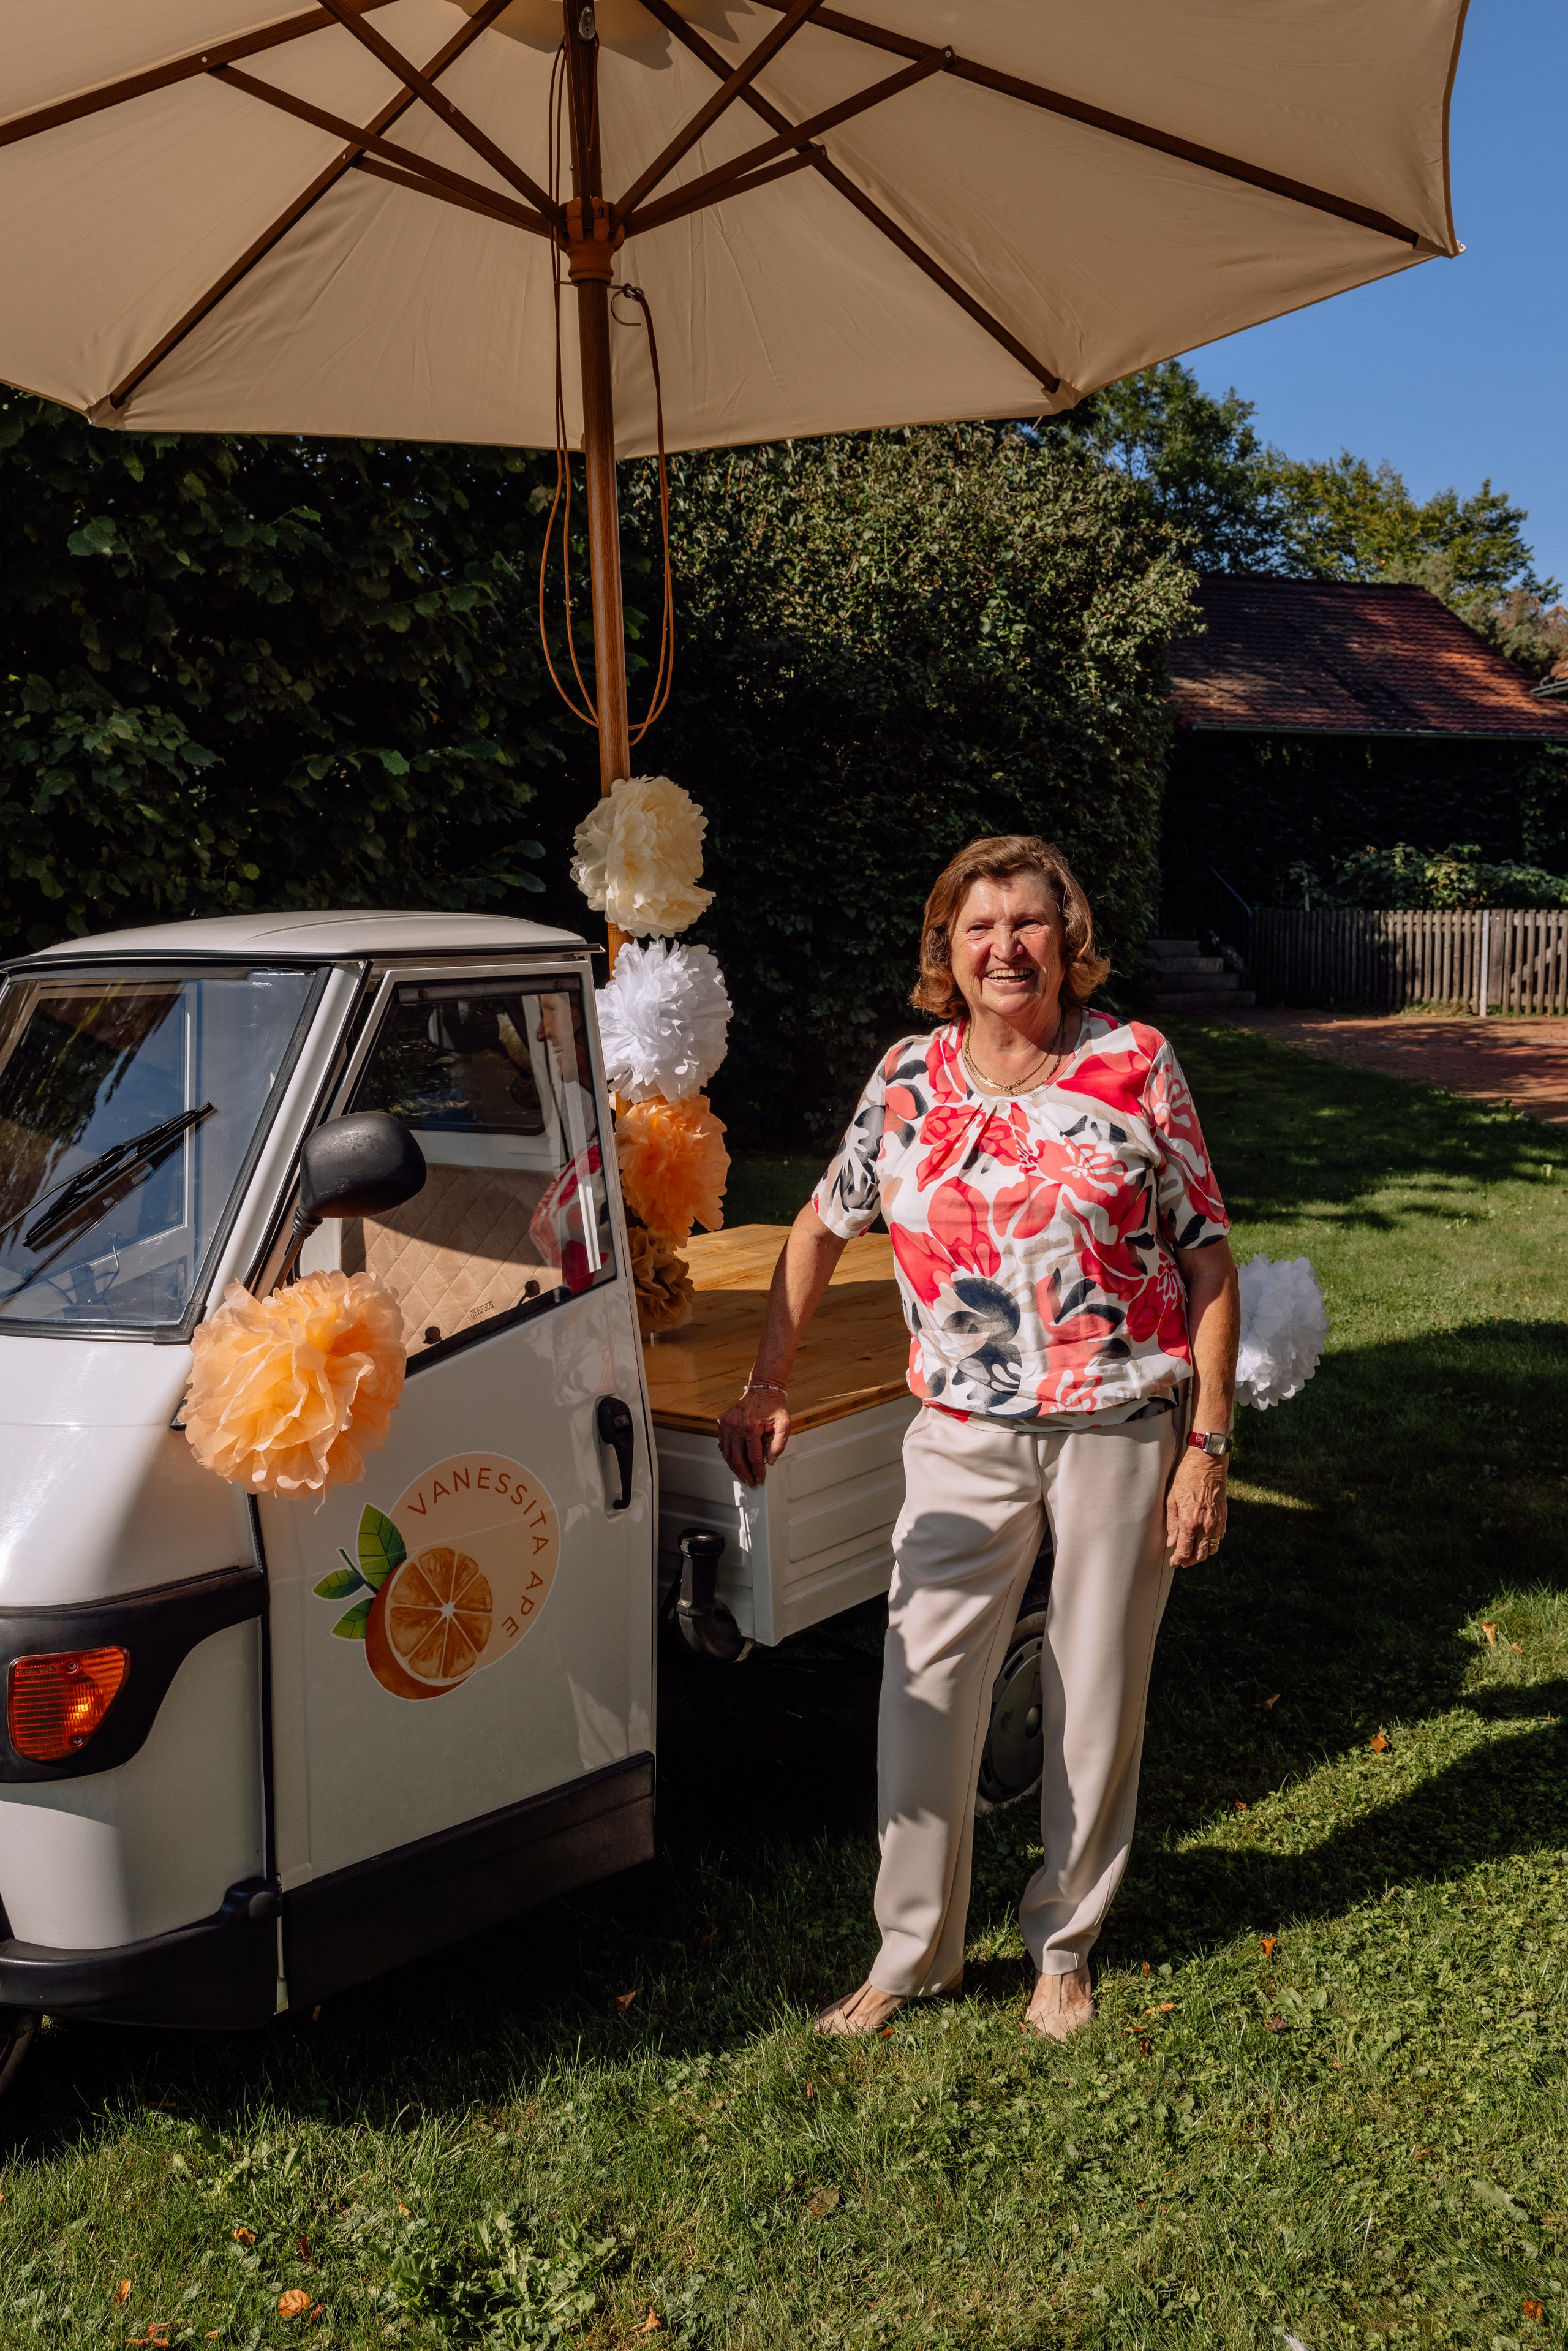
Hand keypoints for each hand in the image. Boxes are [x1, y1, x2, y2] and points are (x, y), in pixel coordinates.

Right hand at [718, 1388, 791, 1487]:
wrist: (762, 1390)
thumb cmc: (773, 1406)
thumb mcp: (784, 1424)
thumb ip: (779, 1444)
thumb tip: (770, 1461)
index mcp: (750, 1426)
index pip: (753, 1457)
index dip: (757, 1470)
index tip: (760, 1478)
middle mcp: (735, 1426)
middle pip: (737, 1458)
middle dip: (744, 1473)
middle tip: (750, 1481)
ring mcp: (726, 1424)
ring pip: (727, 1454)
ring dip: (734, 1467)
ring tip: (742, 1475)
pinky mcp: (722, 1422)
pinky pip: (722, 1444)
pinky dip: (727, 1455)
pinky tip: (733, 1461)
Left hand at [1166, 1448, 1227, 1566]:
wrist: (1207, 1464)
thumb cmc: (1186, 1478)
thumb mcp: (1172, 1499)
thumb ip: (1172, 1524)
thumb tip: (1172, 1543)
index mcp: (1189, 1522)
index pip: (1184, 1551)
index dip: (1178, 1560)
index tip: (1174, 1563)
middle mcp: (1205, 1525)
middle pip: (1200, 1555)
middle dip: (1190, 1561)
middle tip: (1182, 1560)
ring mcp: (1217, 1522)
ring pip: (1211, 1549)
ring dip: (1201, 1554)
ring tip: (1192, 1551)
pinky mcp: (1224, 1517)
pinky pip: (1219, 1538)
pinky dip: (1211, 1543)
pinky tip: (1203, 1539)